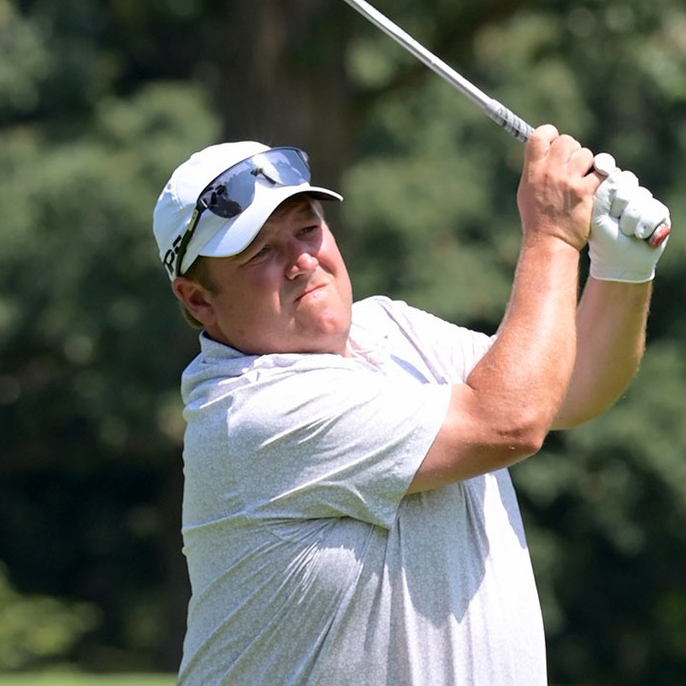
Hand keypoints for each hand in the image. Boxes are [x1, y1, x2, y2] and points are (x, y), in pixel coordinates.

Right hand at [517, 125, 600, 250]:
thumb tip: (546, 149)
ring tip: (581, 179)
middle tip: (571, 165)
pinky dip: (600, 177)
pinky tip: (594, 186)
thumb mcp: (527, 191)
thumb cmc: (537, 218)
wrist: (549, 242)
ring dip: (587, 164)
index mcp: (532, 171)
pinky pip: (601, 171)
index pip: (540, 135)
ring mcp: (568, 181)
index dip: (550, 134)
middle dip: (572, 150)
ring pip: (586, 154)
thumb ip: (536, 169)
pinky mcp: (585, 191)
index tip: (554, 143)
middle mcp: (549, 172)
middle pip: (567, 140)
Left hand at [589, 153, 669, 281]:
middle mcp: (627, 193)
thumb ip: (602, 194)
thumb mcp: (597, 217)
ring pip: (640, 199)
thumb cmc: (604, 241)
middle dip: (619, 208)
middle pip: (627, 183)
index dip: (610, 182)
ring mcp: (644, 201)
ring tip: (626, 233)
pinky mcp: (659, 211)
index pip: (613, 175)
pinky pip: (654, 211)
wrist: (621, 263)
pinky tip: (640, 236)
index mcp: (610, 192)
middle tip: (614, 224)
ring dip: (630, 223)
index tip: (603, 184)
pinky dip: (644, 228)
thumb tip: (612, 171)